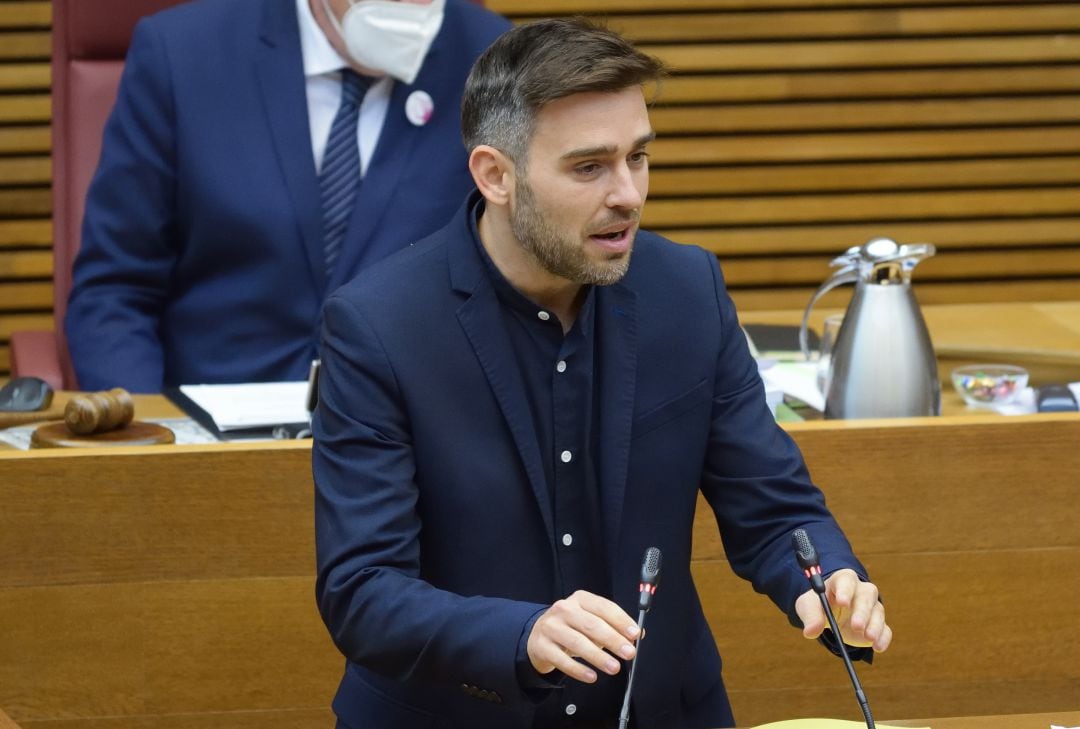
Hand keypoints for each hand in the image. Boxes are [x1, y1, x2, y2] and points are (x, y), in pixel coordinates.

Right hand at [526, 590, 640, 683]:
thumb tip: (636, 635)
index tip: (634, 634)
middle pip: (592, 624)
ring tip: (614, 667)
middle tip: (629, 653)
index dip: (621, 620)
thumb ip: (613, 626)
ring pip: (577, 642)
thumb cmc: (571, 627)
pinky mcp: (542, 646)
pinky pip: (562, 660)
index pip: (603, 607)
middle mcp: (564, 609)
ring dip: (598, 657)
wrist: (539, 635)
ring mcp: (551, 627)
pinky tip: (591, 676)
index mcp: (580, 599)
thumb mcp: (591, 620)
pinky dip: (579, 670)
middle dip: (613, 640)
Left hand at [794, 568, 891, 652]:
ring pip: (878, 611)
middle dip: (862, 611)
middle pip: (866, 595)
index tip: (842, 603)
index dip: (845, 590)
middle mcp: (861, 591)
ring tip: (869, 637)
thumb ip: (810, 615)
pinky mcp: (877, 624)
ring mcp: (871, 607)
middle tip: (856, 625)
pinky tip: (878, 647)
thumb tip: (810, 631)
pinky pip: (885, 629)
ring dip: (874, 625)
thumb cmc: (819, 604)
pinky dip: (883, 638)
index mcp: (842, 580)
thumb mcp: (809, 606)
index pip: (846, 580)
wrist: (829, 614)